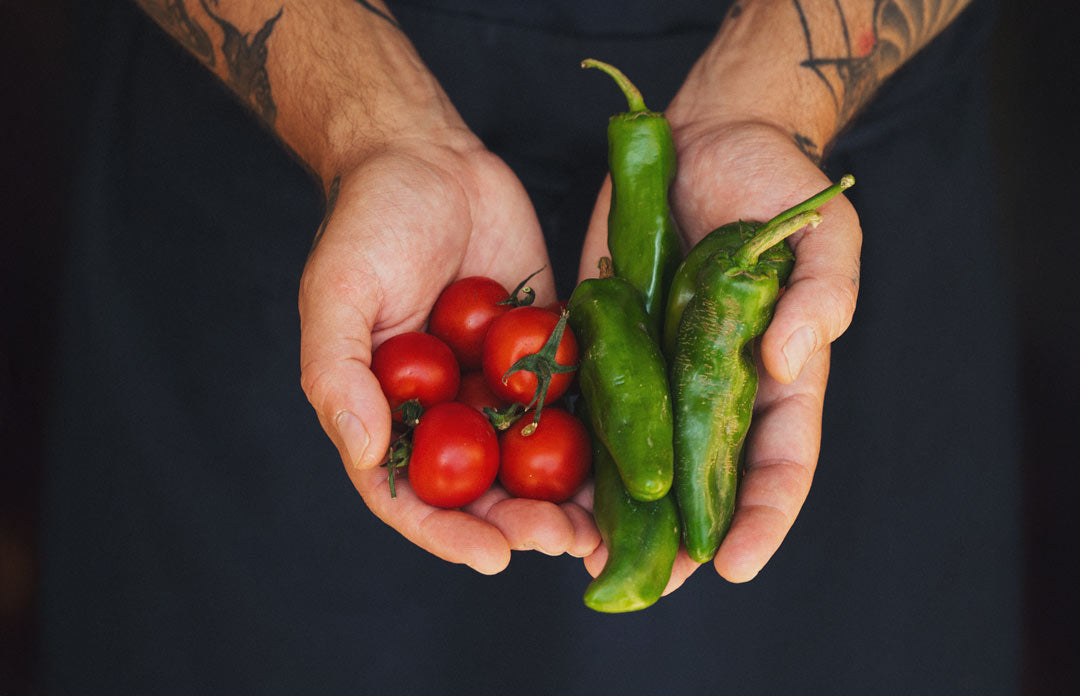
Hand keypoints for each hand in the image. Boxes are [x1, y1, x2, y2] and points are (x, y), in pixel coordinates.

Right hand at [300, 132, 599, 573]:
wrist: (433, 159)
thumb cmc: (369, 224)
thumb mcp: (335, 295)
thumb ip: (338, 376)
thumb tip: (363, 451)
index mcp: (389, 414)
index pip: (413, 497)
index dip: (450, 534)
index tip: (492, 554)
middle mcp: (447, 413)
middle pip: (485, 494)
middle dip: (523, 526)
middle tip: (563, 540)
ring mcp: (501, 387)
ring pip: (537, 462)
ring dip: (570, 501)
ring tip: (605, 528)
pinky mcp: (549, 354)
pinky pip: (577, 404)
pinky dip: (602, 439)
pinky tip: (634, 463)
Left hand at [579, 119, 860, 588]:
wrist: (703, 137)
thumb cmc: (777, 184)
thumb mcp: (823, 234)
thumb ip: (818, 298)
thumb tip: (789, 362)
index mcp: (777, 373)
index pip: (779, 462)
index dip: (761, 518)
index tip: (734, 565)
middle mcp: (714, 386)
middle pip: (704, 480)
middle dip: (680, 539)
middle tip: (650, 587)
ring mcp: (658, 368)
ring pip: (642, 458)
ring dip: (618, 512)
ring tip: (588, 556)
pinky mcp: (607, 341)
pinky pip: (590, 402)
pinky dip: (572, 446)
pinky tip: (546, 482)